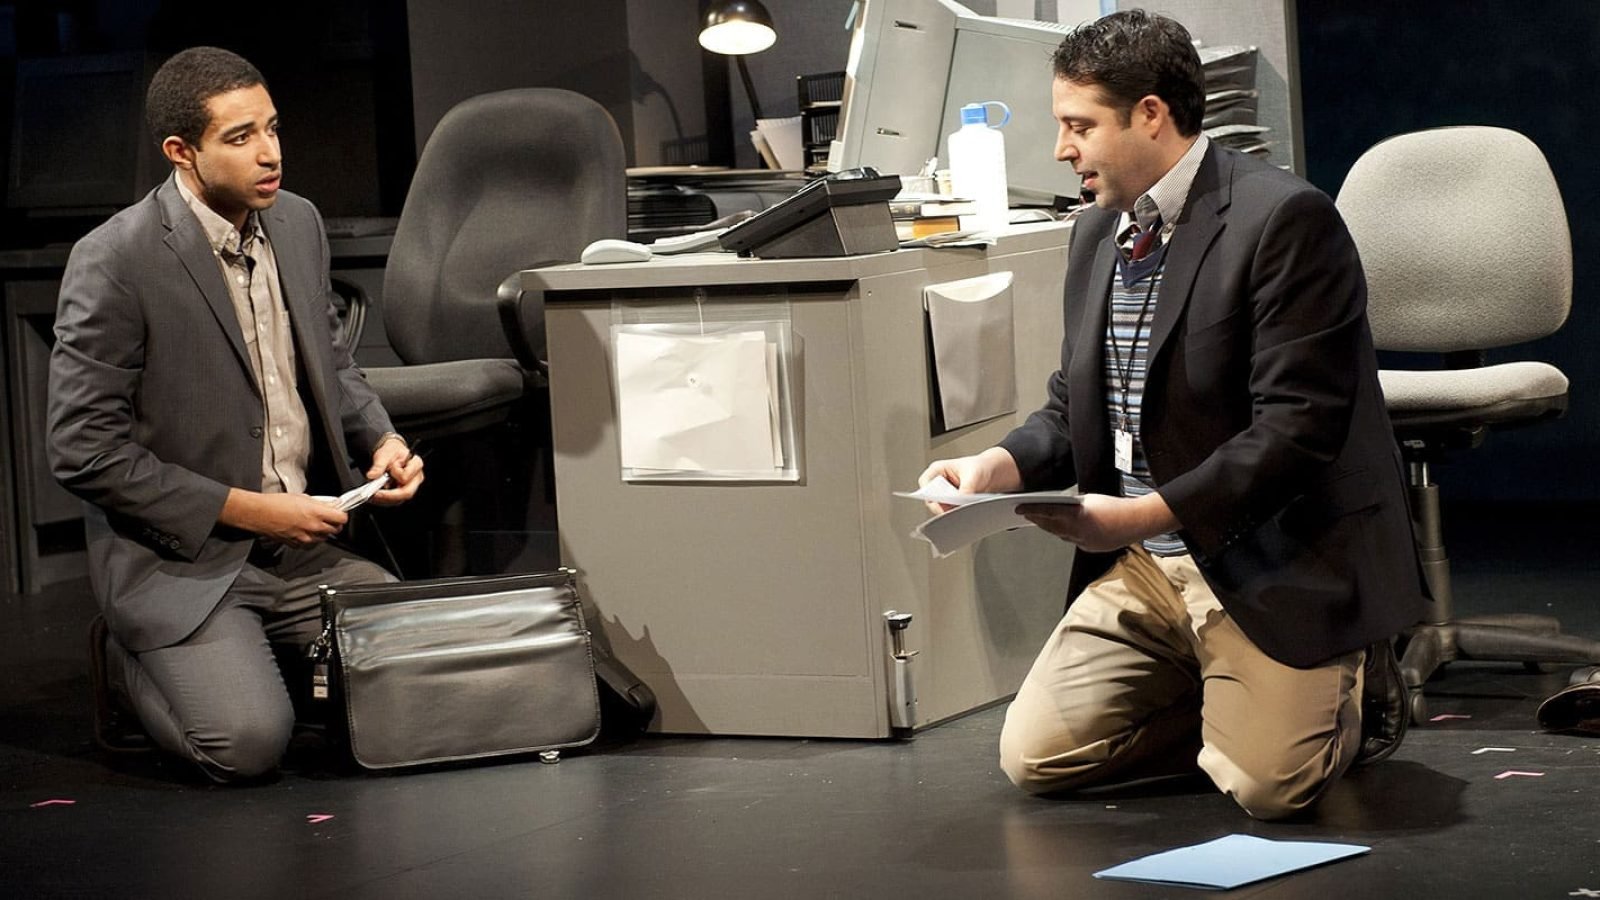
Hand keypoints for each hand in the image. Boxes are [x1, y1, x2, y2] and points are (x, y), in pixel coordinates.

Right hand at [220, 489, 348, 545]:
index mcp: (316, 513)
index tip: (340, 513)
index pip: (341, 518)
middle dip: (335, 524)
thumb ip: (318, 503)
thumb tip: (328, 505)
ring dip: (323, 532)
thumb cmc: (275, 503)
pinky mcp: (296, 544)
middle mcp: (313, 527)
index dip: (342, 515)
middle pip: (335, 530)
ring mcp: (305, 537)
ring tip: (316, 524)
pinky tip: (305, 530)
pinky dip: (310, 538)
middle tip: (330, 518)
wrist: (259, 514)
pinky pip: (310, 543)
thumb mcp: (301, 497)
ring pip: (323, 538)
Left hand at [366, 436, 422, 505]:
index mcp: (416, 464)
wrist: (390, 455)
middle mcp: (416, 477)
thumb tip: (372, 475)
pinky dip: (384, 499)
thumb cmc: (391, 453)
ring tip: (373, 493)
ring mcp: (411, 486)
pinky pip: (394, 501)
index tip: (383, 474)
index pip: (406, 476)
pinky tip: (376, 495)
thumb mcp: (384, 454)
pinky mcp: (403, 493)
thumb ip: (379, 465)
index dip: (394, 476)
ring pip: (399, 499)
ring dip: (385, 498)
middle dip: (389, 495)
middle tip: (375, 493)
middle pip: (407, 492)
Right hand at [918, 447, 1022, 514]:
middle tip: (958, 510)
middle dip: (944, 507)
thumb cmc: (983, 467)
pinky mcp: (955, 505)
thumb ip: (965, 490)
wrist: (997, 472)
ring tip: (967, 511)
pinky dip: (960, 515)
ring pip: (942, 510)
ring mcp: (947, 496)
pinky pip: (953, 514)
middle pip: (933, 502)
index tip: (944, 504)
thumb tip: (960, 505)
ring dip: (953, 513)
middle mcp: (939, 484)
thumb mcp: (974, 476)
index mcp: (938, 471)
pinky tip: (969, 514)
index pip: (926, 486)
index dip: (932, 496)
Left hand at [1017, 492, 1178, 552]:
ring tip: (1038, 520)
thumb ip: (1073, 505)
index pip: (1048, 512)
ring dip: (1049, 528)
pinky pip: (1072, 541)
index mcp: (1078, 517)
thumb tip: (1059, 508)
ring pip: (1061, 535)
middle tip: (1024, 513)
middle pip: (1051, 526)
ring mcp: (1085, 543)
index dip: (1032, 510)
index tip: (1018, 508)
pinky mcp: (1091, 548)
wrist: (1137, 522)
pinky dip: (1064, 534)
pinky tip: (1059, 529)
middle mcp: (1079, 532)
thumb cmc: (1115, 507)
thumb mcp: (1091, 500)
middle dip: (1037, 520)